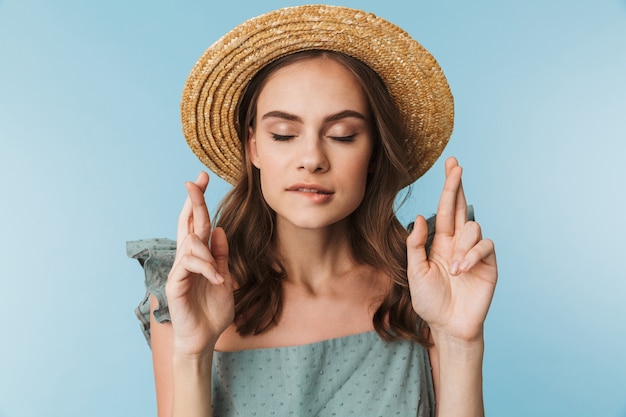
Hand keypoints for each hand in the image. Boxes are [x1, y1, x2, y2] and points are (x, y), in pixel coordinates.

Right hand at [165, 172, 234, 355]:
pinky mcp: (176, 284)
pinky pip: (190, 264)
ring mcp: (180, 270)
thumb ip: (221, 255)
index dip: (198, 201)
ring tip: (218, 276)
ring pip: (192, 243)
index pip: (198, 223)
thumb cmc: (213, 310)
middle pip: (188, 223)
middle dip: (193, 201)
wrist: (205, 338)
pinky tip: (217, 280)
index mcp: (199, 256)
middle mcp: (187, 259)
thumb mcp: (224, 277)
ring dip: (208, 256)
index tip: (202, 178)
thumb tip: (220, 229)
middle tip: (195, 180)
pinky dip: (206, 269)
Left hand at [407, 157, 496, 343]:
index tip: (451, 165)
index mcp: (441, 242)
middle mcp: (459, 242)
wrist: (447, 326)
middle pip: (461, 207)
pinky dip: (472, 255)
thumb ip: (416, 245)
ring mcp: (475, 252)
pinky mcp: (488, 265)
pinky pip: (484, 246)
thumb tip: (420, 217)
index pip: (446, 209)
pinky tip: (462, 270)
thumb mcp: (415, 271)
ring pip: (472, 228)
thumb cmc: (429, 301)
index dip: (449, 187)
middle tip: (455, 165)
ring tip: (453, 269)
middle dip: (457, 186)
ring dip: (461, 246)